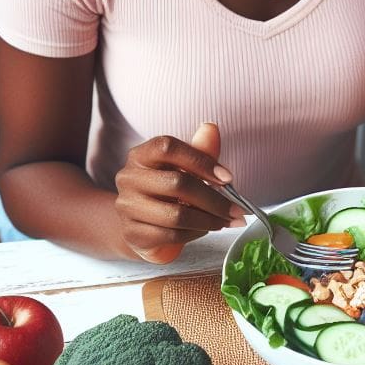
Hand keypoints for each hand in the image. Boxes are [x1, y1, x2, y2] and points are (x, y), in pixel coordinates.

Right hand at [114, 122, 244, 262]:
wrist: (144, 225)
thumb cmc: (169, 191)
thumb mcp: (185, 167)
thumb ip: (200, 150)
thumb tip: (211, 129)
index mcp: (141, 155)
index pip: (168, 148)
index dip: (201, 161)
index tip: (228, 178)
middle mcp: (129, 178)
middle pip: (177, 184)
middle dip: (215, 199)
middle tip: (237, 209)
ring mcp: (127, 207)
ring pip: (177, 215)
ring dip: (209, 220)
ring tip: (226, 221)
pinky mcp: (133, 234)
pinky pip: (171, 235)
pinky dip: (195, 233)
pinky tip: (205, 229)